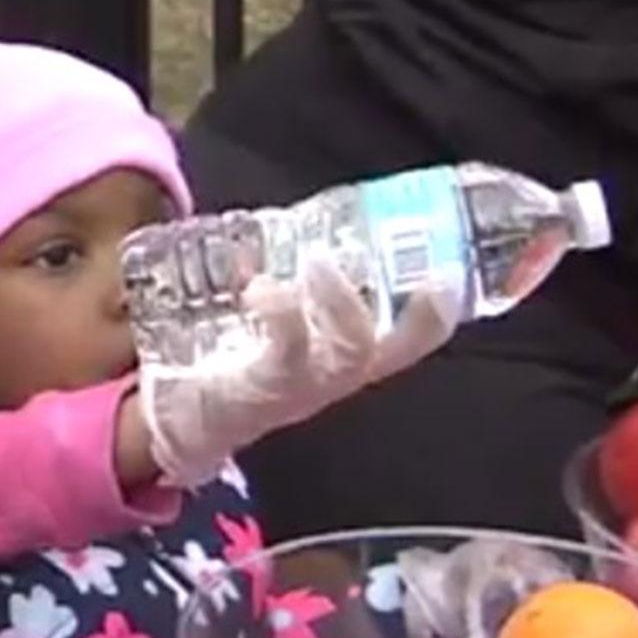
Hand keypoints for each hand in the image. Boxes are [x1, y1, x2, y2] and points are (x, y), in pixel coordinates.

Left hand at [139, 256, 461, 486]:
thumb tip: (307, 221)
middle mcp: (337, 373)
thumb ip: (298, 271)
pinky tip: (259, 287)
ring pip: (350, 354)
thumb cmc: (240, 353)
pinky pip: (283, 358)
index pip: (415, 334)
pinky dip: (279, 313)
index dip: (442, 307)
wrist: (182, 415)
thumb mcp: (279, 311)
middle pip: (397, 348)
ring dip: (342, 302)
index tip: (454, 269)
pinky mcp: (260, 391)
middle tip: (401, 253)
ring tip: (318, 262)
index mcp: (352, 350)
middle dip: (414, 309)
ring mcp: (303, 386)